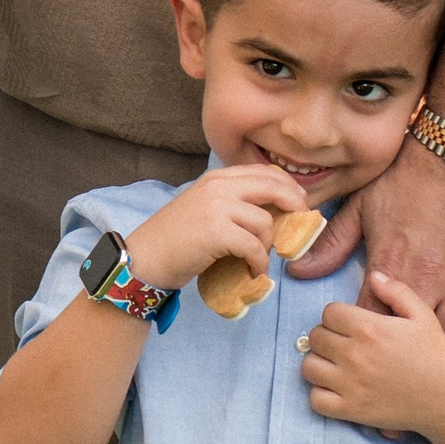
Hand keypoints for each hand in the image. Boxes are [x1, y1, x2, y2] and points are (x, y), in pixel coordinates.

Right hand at [125, 161, 309, 295]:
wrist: (145, 258)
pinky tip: (252, 272)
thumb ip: (232, 203)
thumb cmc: (174, 239)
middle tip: (299, 227)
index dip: (287, 186)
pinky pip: (254, 247)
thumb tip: (273, 213)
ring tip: (258, 260)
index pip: (264, 171)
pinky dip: (258, 263)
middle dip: (294, 206)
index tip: (299, 203)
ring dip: (268, 246)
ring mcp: (216, 207)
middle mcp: (218, 186)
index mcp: (216, 178)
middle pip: (273, 187)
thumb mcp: (204, 208)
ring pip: (265, 222)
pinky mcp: (216, 231)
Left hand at [299, 272, 444, 440]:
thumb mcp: (423, 315)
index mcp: (369, 327)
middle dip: (327, 337)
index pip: (328, 313)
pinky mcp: (351, 410)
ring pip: (309, 367)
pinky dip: (321, 395)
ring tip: (336, 365)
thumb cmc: (435, 355)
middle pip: (315, 337)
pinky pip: (315, 400)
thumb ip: (397, 291)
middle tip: (343, 344)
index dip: (338, 317)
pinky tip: (337, 389)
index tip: (349, 325)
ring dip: (320, 364)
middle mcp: (354, 354)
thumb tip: (375, 277)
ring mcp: (350, 384)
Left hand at [322, 134, 444, 372]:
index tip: (353, 361)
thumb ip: (332, 243)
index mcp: (390, 268)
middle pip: (408, 339)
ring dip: (440, 365)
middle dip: (396, 366)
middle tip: (388, 386)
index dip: (357, 344)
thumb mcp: (363, 205)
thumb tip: (297, 270)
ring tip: (430, 394)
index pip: (365, 320)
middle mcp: (426, 283)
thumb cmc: (412, 175)